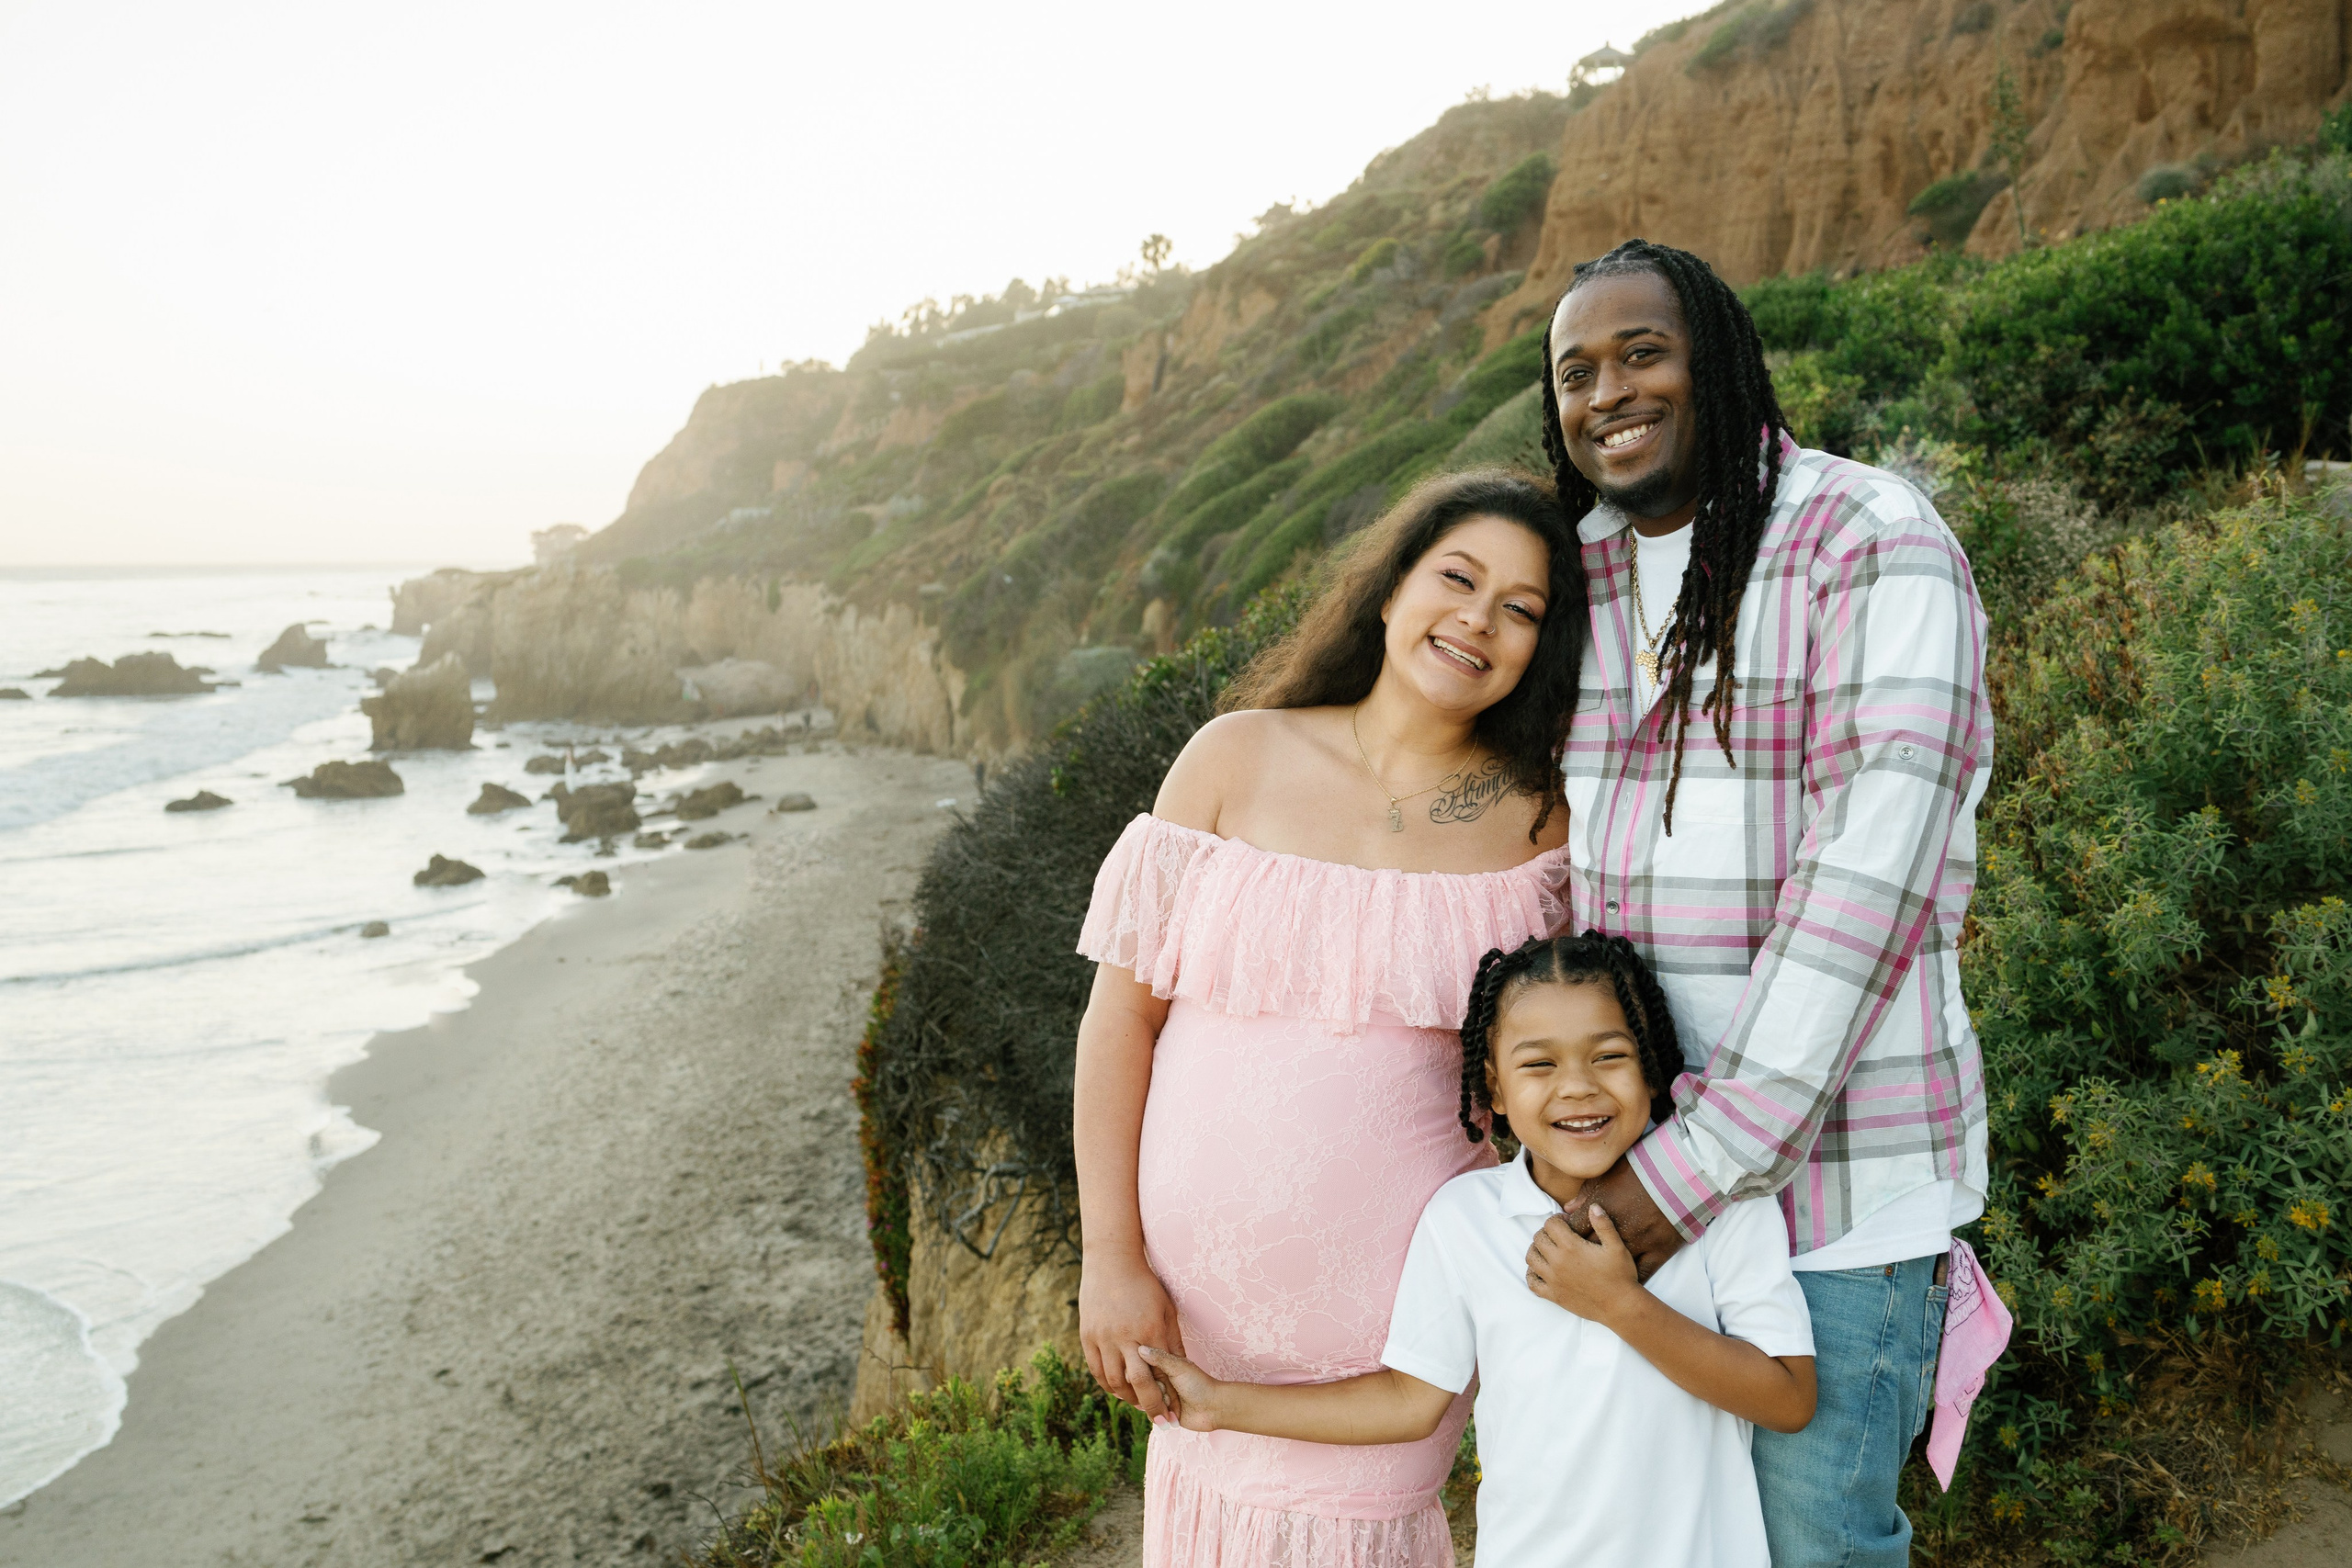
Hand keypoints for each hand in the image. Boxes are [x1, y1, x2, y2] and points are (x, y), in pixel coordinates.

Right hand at [1078, 1253, 1184, 1416]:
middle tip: (1160, 1420)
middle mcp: (1125, 1337)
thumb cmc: (1144, 1285)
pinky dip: (1107, 1385)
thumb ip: (1173, 1340)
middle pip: (1138, 1383)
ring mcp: (1103, 1338)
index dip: (1168, 1395)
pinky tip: (1118, 1390)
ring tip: (1138, 1404)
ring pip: (1114, 1381)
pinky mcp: (1088, 1337)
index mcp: (1149, 1330)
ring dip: (1127, 1398)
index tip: (1174, 1410)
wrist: (1111, 1263)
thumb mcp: (1166, 1310)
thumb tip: (1182, 1366)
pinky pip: (1097, 1370)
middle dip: (1150, 1406)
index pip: (1161, 1373)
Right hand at [1136, 1345, 1223, 1430]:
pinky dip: (1160, 1415)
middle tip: (1171, 1392)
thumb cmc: (1199, 1384)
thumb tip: (1140, 1348)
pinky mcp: (1163, 1413)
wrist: (1212, 1408)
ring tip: (1175, 1403)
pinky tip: (1173, 1414)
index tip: (1158, 1377)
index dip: (1146, 1375)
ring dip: (1159, 1404)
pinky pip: (1150, 1415)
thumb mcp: (1178, 1367)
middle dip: (1155, 1391)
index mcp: (1162, 1367)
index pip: (1141, 1369)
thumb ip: (1159, 1358)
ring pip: (1145, 1401)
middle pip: (1142, 1387)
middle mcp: (1160, 1382)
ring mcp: (1160, 1398)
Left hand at [1526, 1205, 1645, 1324]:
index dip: (1558, 1219)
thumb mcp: (1616, 1246)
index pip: (1550, 1224)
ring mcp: (1553, 1280)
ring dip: (1537, 1250)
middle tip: (1559, 1236)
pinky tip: (1543, 1270)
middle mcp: (1558, 1262)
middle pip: (1538, 1238)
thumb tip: (1593, 1206)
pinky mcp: (1553, 1295)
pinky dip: (1533, 1274)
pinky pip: (1532, 1283)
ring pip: (1531, 1258)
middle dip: (1547, 1233)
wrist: (1621, 1306)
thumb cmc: (1621, 1276)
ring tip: (1550, 1250)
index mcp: (1571, 1247)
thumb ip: (1603, 1224)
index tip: (1567, 1223)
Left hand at [1558, 1155, 1686, 1281]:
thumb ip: (1586, 1193)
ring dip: (1602, 1268)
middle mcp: (1617, 1229)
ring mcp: (1639, 1243)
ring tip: (1591, 1269)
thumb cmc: (1642, 1171)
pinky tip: (1622, 1281)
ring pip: (1614, 1264)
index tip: (1563, 1235)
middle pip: (1588, 1250)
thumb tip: (1569, 1208)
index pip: (1572, 1229)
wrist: (1680, 1176)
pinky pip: (1643, 1273)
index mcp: (1602, 1209)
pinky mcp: (1659, 1252)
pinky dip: (1632, 1278)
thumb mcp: (1608, 1175)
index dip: (1564, 1233)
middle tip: (1571, 1254)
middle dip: (1575, 1253)